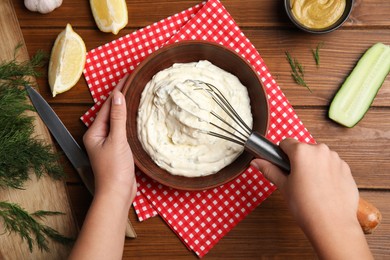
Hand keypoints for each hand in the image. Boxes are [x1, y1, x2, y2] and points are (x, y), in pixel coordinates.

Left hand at [83, 74, 136, 203]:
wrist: (117, 193)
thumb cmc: (114, 169)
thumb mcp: (117, 140)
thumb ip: (118, 118)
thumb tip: (118, 96)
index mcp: (94, 132)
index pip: (107, 106)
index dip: (117, 91)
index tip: (127, 77)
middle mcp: (99, 136)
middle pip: (111, 112)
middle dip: (120, 97)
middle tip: (132, 82)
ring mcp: (108, 143)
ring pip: (117, 120)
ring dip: (125, 108)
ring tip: (135, 95)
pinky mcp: (117, 150)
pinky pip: (122, 130)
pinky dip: (129, 121)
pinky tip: (136, 117)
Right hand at [251, 138, 371, 258]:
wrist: (332, 225)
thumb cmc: (306, 207)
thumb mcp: (283, 186)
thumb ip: (270, 170)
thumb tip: (256, 162)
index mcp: (302, 152)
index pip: (286, 143)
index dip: (281, 154)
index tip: (282, 165)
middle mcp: (321, 150)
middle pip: (304, 149)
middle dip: (298, 161)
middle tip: (296, 180)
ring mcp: (336, 159)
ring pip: (318, 157)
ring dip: (313, 166)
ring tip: (311, 186)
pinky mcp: (346, 169)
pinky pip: (332, 165)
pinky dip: (327, 173)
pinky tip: (323, 189)